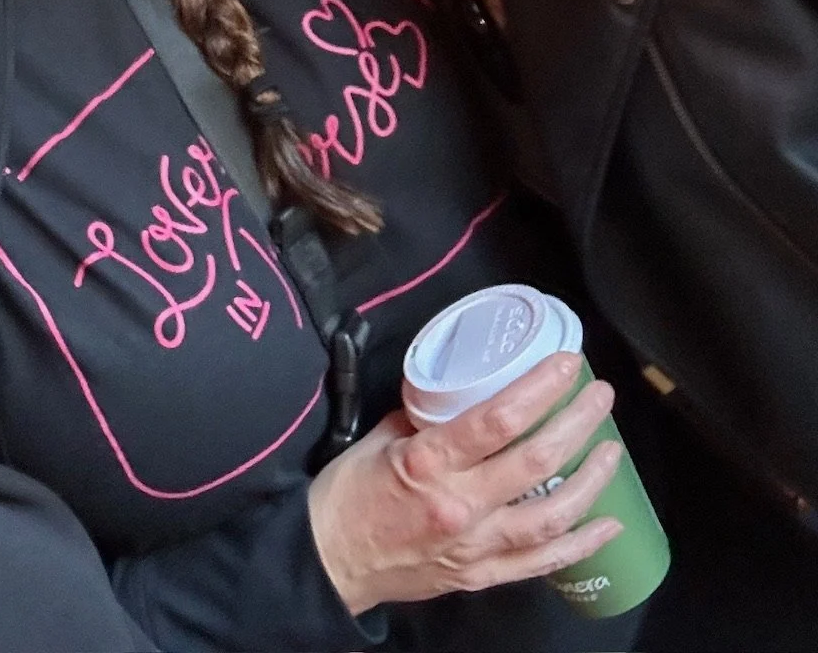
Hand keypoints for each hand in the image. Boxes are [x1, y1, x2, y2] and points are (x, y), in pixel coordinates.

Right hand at [306, 353, 623, 614]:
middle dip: (577, 423)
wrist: (329, 560)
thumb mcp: (381, 438)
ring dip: (590, 481)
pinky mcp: (481, 576)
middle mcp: (460, 505)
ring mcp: (476, 546)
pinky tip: (608, 525)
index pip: (497, 420)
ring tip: (611, 451)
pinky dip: (580, 544)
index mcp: (429, 463)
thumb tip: (463, 392)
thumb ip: (427, 416)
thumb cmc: (349, 492)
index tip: (567, 364)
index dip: (539, 389)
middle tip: (600, 396)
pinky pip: (541, 562)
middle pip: (535, 461)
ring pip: (551, 515)